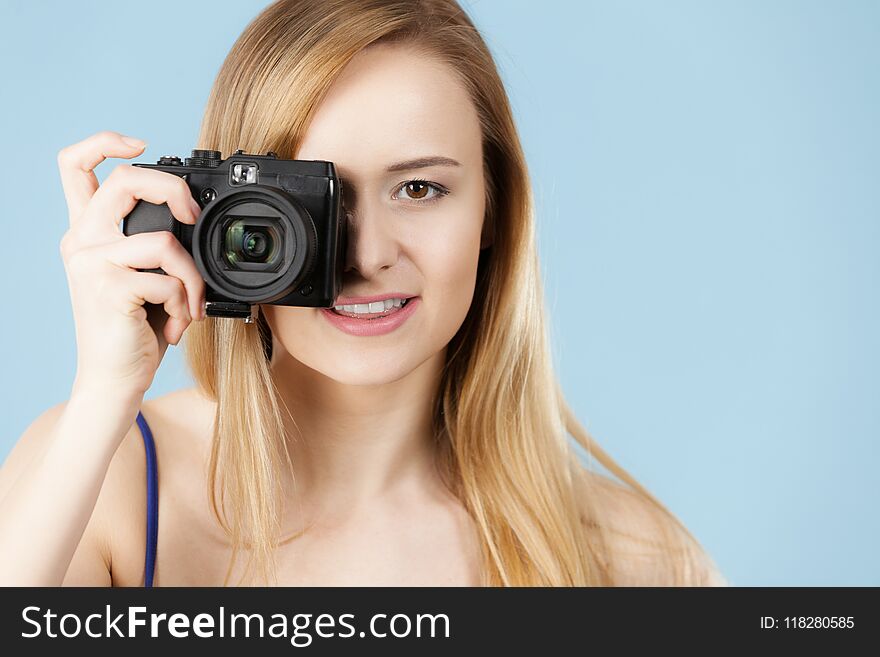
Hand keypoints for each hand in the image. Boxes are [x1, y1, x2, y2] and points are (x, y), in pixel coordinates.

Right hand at [57, 130, 206, 401]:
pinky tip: (176, 326)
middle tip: (192, 215)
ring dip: (192, 280)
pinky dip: (186, 305)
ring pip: (166, 243)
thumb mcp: (142, 277)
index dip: (104, 142)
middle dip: (173, 190)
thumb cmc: (134, 328)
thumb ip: (151, 243)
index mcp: (87, 233)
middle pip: (125, 181)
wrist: (115, 378)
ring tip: (188, 307)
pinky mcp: (108, 287)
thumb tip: (191, 217)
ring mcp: (90, 263)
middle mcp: (81, 241)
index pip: (74, 166)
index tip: (139, 143)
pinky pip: (170, 280)